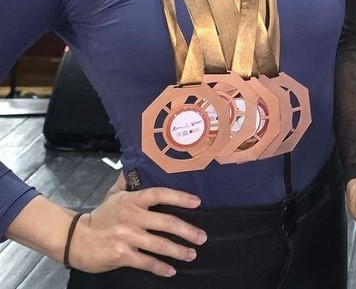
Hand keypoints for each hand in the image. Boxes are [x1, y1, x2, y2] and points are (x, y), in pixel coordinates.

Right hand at [69, 186, 206, 275]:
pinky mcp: (121, 255)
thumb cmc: (99, 216)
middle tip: (202, 237)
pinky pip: (146, 262)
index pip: (160, 194)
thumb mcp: (113, 195)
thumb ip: (127, 180)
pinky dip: (160, 267)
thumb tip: (136, 163)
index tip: (197, 202)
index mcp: (132, 200)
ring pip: (159, 244)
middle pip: (166, 222)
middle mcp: (132, 217)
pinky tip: (171, 270)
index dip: (180, 197)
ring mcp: (127, 237)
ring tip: (192, 254)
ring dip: (178, 250)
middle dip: (187, 231)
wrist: (75, 239)